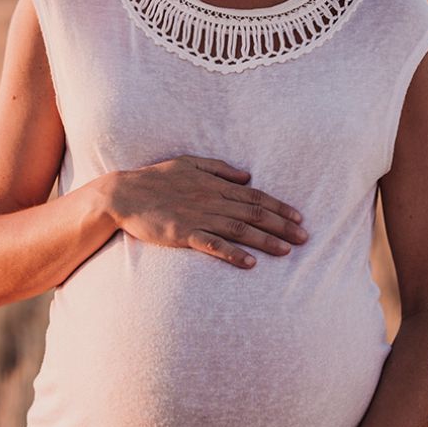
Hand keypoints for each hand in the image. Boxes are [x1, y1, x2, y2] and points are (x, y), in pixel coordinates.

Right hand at [107, 155, 308, 268]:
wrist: (122, 195)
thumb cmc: (155, 178)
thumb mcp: (189, 163)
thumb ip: (219, 168)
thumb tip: (246, 175)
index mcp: (214, 184)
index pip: (255, 195)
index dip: (279, 206)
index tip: (299, 217)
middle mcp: (211, 200)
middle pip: (254, 212)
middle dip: (282, 225)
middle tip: (305, 238)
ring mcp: (197, 217)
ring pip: (239, 229)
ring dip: (265, 240)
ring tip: (287, 251)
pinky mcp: (183, 233)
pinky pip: (213, 245)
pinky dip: (233, 253)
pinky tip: (250, 263)